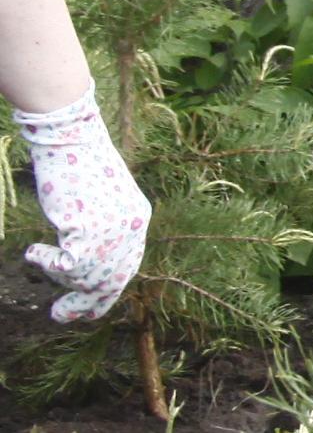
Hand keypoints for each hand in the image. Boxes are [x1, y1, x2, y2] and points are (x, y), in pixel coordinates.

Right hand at [14, 92, 148, 323]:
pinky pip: (67, 265)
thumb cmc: (78, 162)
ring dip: (61, 278)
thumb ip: (101, 227)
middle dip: (86, 304)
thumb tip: (82, 260)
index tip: (87, 309)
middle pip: (112, 281)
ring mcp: (112, 230)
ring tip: (43, 259)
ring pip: (87, 277)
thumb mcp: (100, 199)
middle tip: (60, 316)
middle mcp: (132, 228)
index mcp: (139, 219)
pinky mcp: (86, 228)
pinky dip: (46, 263)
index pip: (128, 268)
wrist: (72, 136)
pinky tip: (34, 252)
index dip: (107, 291)